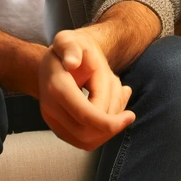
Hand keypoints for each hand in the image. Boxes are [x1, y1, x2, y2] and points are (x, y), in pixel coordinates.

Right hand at [37, 29, 134, 150]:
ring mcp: (52, 120)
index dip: (109, 122)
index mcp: (57, 86)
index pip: (84, 114)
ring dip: (108, 127)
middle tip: (127, 109)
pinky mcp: (59, 128)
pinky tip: (110, 108)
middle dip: (111, 125)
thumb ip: (71, 48)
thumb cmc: (70, 48)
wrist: (57, 61)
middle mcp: (50, 107)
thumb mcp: (69, 40)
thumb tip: (72, 62)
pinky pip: (83, 140)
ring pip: (85, 141)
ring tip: (116, 101)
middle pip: (86, 132)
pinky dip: (102, 130)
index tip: (130, 116)